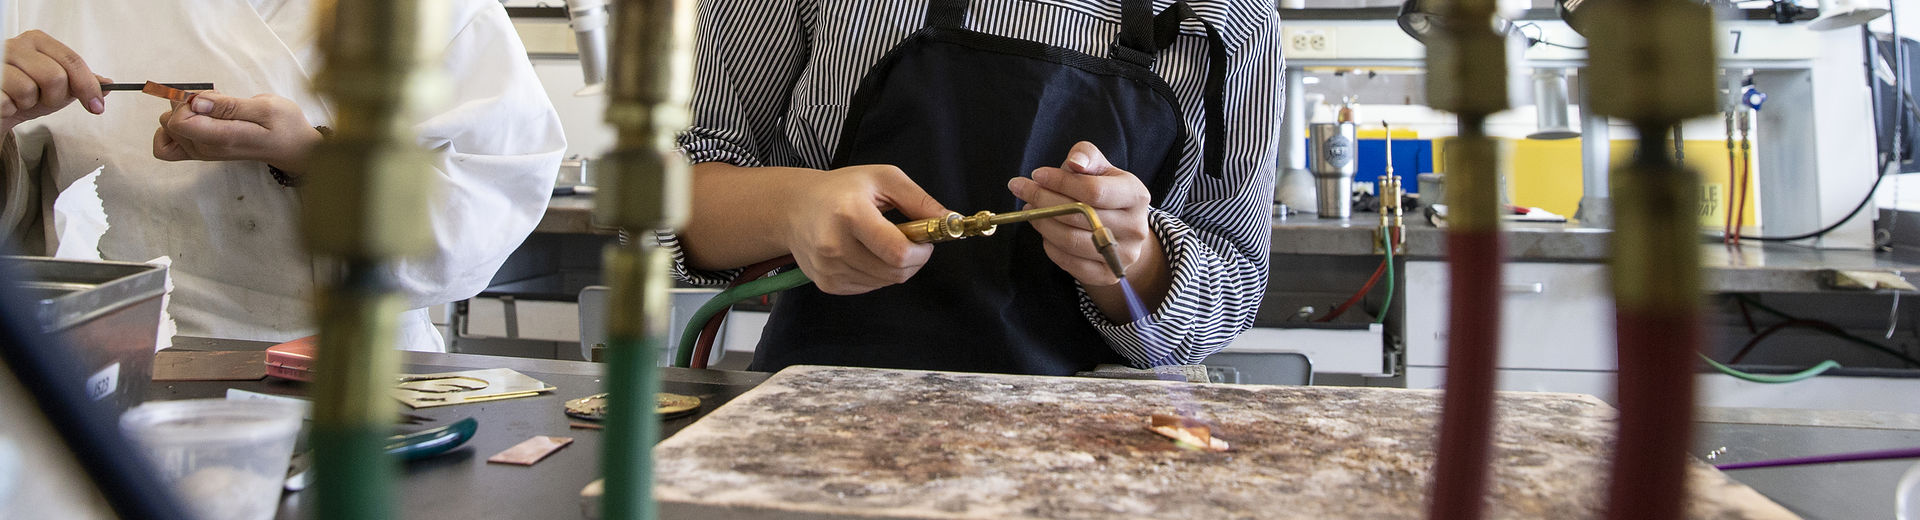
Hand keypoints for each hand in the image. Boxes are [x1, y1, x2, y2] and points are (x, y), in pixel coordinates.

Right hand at [2, 30, 106, 133]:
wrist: (1, 105)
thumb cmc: (27, 92)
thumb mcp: (59, 86)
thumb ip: (82, 82)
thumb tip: (108, 84)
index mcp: (37, 41)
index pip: (72, 61)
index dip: (88, 86)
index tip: (97, 106)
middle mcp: (15, 46)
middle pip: (54, 76)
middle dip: (54, 97)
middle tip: (43, 99)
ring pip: (28, 89)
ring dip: (29, 104)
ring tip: (22, 99)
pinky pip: (7, 102)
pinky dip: (11, 109)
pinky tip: (9, 102)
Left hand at [153, 91, 321, 173]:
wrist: (295, 148)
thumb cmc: (285, 126)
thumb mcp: (266, 107)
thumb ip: (229, 105)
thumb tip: (196, 102)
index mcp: (222, 138)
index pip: (178, 122)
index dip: (186, 101)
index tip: (210, 95)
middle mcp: (206, 149)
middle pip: (169, 122)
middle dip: (186, 103)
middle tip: (217, 100)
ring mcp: (202, 153)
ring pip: (167, 129)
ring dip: (183, 113)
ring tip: (214, 108)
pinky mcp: (201, 152)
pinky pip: (168, 145)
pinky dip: (173, 129)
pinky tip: (196, 118)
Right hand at [778, 164, 948, 294]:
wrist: (794, 208)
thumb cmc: (842, 188)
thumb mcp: (883, 178)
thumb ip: (920, 200)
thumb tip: (951, 221)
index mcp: (850, 214)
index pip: (898, 253)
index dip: (921, 252)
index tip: (924, 240)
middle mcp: (835, 245)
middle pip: (895, 273)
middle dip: (912, 261)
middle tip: (908, 241)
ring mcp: (829, 269)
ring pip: (884, 282)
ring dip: (894, 267)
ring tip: (881, 242)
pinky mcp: (827, 284)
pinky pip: (869, 287)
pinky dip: (877, 273)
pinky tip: (865, 253)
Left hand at [1007, 141, 1158, 287]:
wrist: (1123, 232)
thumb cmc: (1106, 193)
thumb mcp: (1101, 169)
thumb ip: (1086, 156)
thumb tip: (1075, 161)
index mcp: (1136, 195)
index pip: (1093, 191)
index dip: (1061, 182)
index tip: (1036, 174)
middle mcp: (1135, 227)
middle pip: (1079, 216)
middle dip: (1044, 200)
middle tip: (1021, 189)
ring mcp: (1123, 255)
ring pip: (1070, 240)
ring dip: (1042, 223)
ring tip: (1030, 209)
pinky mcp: (1107, 276)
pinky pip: (1069, 263)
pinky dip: (1050, 246)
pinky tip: (1044, 231)